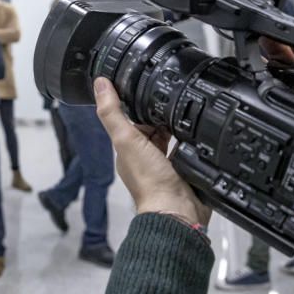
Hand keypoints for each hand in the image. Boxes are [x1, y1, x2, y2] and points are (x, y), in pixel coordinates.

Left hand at [93, 77, 210, 225]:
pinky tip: (194, 132)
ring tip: (183, 114)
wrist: (177, 209)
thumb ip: (112, 112)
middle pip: (152, 127)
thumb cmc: (150, 182)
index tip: (145, 88)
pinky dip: (188, 139)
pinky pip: (184, 148)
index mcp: (127, 149)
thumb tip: (100, 84)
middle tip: (170, 101)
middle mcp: (144, 156)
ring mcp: (164, 164)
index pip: (131, 120)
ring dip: (175, 126)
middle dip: (160, 115)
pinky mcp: (182, 168)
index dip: (138, 105)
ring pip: (169, 136)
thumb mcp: (126, 140)